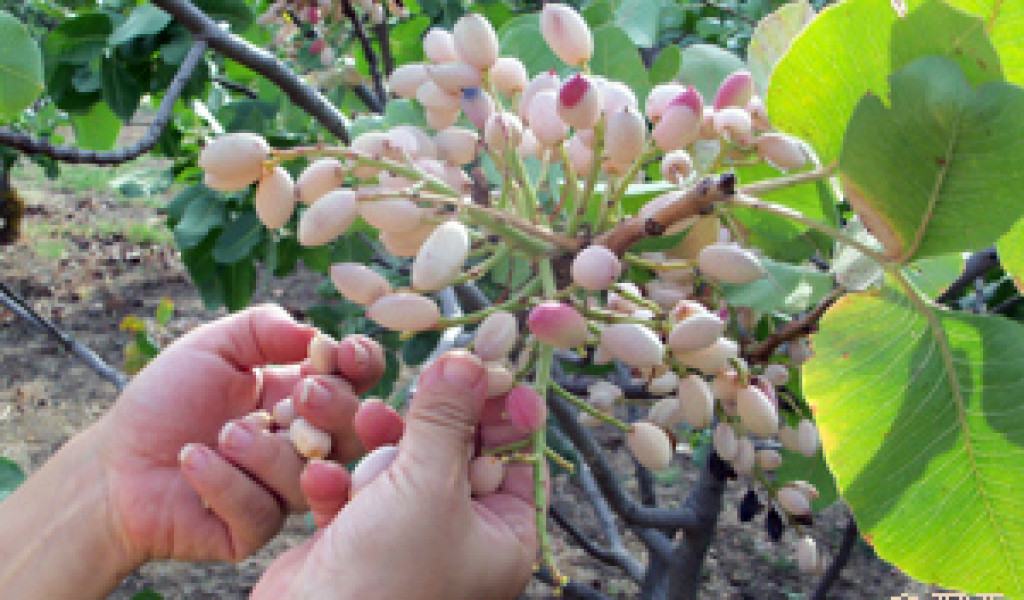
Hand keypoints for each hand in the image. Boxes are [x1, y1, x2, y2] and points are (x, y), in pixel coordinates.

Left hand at [96, 304, 387, 564]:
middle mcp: (303, 444)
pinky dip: (226, 481)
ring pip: (309, 476)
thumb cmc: (164, 401)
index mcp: (301, 395)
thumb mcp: (211, 346)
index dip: (360, 366)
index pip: (355, 381)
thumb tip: (315, 335)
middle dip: (335, 410)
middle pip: (353, 433)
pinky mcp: (254, 529)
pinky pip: (264, 512)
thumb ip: (262, 329)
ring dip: (267, 451)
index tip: (344, 354)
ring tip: (224, 434)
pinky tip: (194, 460)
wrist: (113, 463)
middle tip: (302, 395)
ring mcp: (282, 490)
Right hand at [251, 350, 538, 599]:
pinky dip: (339, 484)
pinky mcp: (357, 545)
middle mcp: (461, 539)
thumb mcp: (429, 486)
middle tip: (420, 379)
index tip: (488, 363)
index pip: (519, 457)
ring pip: (400, 469)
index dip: (505, 409)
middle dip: (429, 419)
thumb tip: (469, 362)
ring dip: (376, 442)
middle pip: (456, 454)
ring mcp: (407, 542)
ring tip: (363, 416)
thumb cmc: (388, 580)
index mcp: (503, 536)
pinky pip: (355, 497)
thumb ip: (446, 420)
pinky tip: (324, 476)